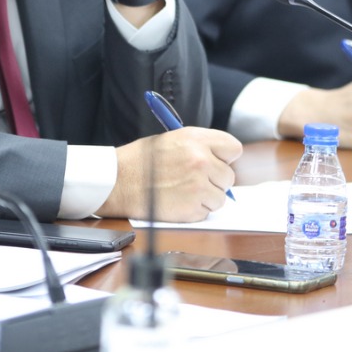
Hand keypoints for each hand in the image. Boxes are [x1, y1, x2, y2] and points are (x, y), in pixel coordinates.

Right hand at [102, 128, 242, 221]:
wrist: (118, 182)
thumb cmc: (141, 161)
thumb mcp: (171, 140)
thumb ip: (200, 146)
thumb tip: (222, 160)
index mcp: (195, 139)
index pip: (233, 148)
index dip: (224, 157)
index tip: (216, 162)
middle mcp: (200, 161)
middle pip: (229, 176)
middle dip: (215, 180)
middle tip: (193, 180)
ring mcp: (198, 186)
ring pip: (220, 197)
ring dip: (206, 198)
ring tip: (182, 191)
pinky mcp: (192, 208)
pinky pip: (207, 212)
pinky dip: (195, 210)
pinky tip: (176, 201)